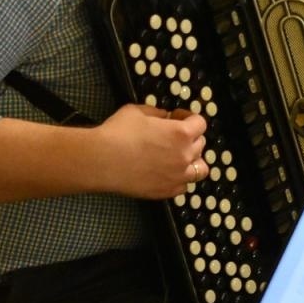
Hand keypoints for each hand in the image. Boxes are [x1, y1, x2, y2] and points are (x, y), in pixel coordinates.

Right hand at [93, 103, 207, 199]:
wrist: (102, 161)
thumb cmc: (118, 133)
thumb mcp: (136, 111)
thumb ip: (156, 113)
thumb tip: (164, 117)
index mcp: (181, 133)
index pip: (200, 123)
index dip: (189, 117)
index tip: (177, 117)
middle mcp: (185, 155)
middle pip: (201, 144)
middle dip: (190, 137)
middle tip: (173, 136)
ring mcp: (178, 176)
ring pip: (200, 169)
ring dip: (193, 161)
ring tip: (178, 158)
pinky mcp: (167, 191)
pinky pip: (184, 186)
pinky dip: (180, 179)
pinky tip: (167, 173)